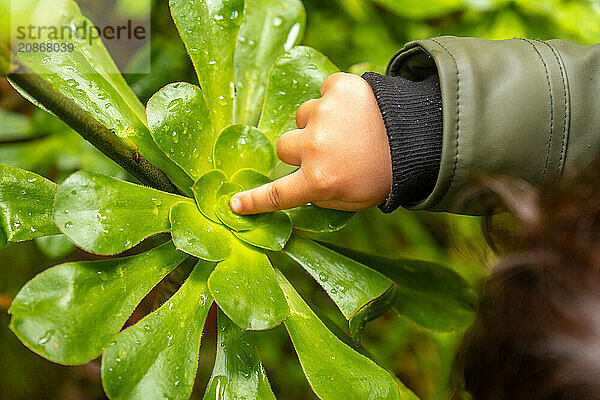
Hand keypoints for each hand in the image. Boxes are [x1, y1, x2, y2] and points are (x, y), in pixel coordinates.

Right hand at [230, 72, 391, 214]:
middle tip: (327, 150)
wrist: (421, 136)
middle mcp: (315, 147)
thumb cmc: (386, 174)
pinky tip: (356, 109)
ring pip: (303, 117)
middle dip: (299, 149)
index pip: (277, 194)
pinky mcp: (337, 87)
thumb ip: (321, 196)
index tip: (233, 204)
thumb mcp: (353, 200)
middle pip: (284, 147)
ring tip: (349, 128)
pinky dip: (335, 100)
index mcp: (319, 181)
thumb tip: (301, 187)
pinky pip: (322, 92)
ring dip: (318, 123)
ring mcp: (323, 114)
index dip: (253, 201)